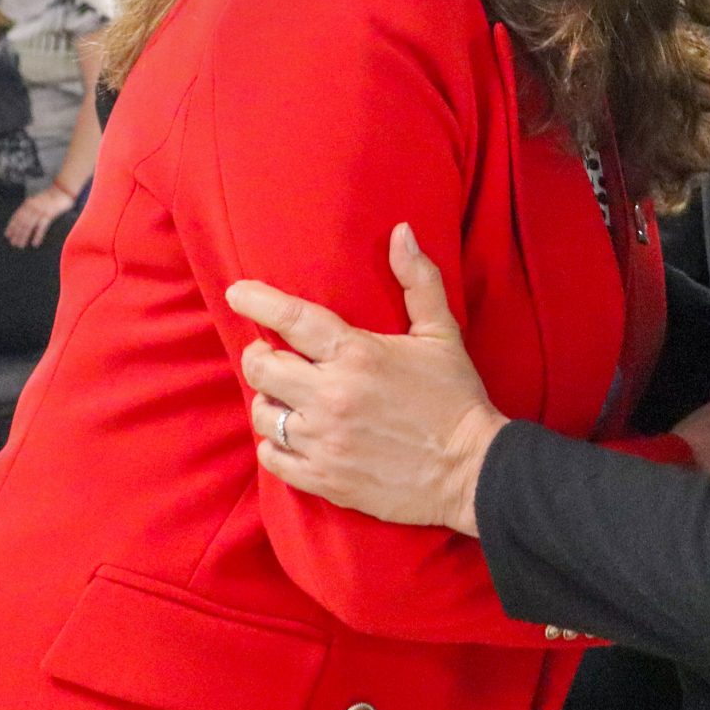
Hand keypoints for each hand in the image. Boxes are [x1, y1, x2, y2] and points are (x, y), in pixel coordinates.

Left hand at [4, 184, 74, 247]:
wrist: (63, 190)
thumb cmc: (51, 196)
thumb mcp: (37, 200)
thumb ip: (30, 207)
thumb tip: (23, 218)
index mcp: (28, 203)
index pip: (16, 217)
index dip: (11, 226)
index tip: (7, 235)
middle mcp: (32, 207)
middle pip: (21, 223)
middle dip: (16, 234)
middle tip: (13, 243)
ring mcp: (40, 211)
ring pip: (29, 226)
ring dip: (24, 236)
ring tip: (21, 245)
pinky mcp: (49, 215)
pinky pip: (41, 227)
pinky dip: (37, 236)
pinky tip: (34, 243)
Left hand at [229, 224, 505, 535]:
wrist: (472, 471)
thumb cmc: (456, 398)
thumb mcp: (442, 333)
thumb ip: (418, 279)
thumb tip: (401, 231)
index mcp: (357, 354)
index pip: (291, 319)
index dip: (258, 302)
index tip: (237, 293)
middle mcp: (333, 396)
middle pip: (263, 368)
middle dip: (259, 356)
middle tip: (270, 354)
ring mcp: (325, 440)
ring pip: (263, 413)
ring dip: (269, 401)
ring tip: (286, 397)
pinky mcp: (324, 478)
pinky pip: (272, 457)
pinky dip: (274, 444)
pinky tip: (291, 435)